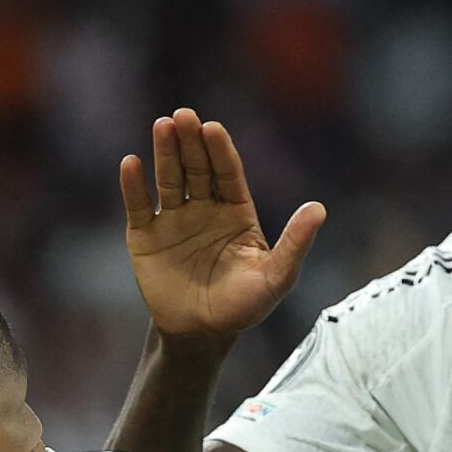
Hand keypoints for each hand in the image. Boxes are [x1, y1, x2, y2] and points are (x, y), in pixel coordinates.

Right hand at [119, 108, 326, 346]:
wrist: (202, 335)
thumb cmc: (244, 307)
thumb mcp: (276, 278)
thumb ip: (295, 244)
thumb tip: (319, 208)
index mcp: (236, 211)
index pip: (228, 173)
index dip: (220, 151)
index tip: (213, 128)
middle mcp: (204, 207)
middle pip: (196, 168)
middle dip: (191, 142)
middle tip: (183, 116)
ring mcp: (173, 219)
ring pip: (168, 179)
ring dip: (165, 153)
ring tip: (162, 126)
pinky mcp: (145, 236)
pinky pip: (139, 206)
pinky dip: (133, 186)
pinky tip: (131, 163)